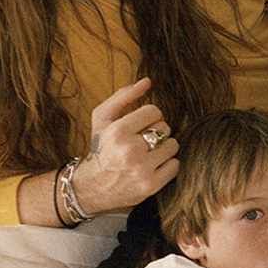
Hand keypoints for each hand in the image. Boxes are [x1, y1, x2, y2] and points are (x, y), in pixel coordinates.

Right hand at [73, 78, 179, 214]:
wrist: (92, 186)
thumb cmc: (101, 148)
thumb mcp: (102, 119)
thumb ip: (123, 97)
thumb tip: (147, 81)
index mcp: (118, 131)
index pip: (154, 112)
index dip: (150, 117)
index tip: (141, 125)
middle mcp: (130, 150)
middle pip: (165, 129)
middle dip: (156, 133)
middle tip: (143, 142)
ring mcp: (142, 169)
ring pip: (172, 146)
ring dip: (164, 148)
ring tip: (149, 154)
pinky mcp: (151, 185)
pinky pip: (175, 165)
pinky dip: (168, 165)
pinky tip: (153, 166)